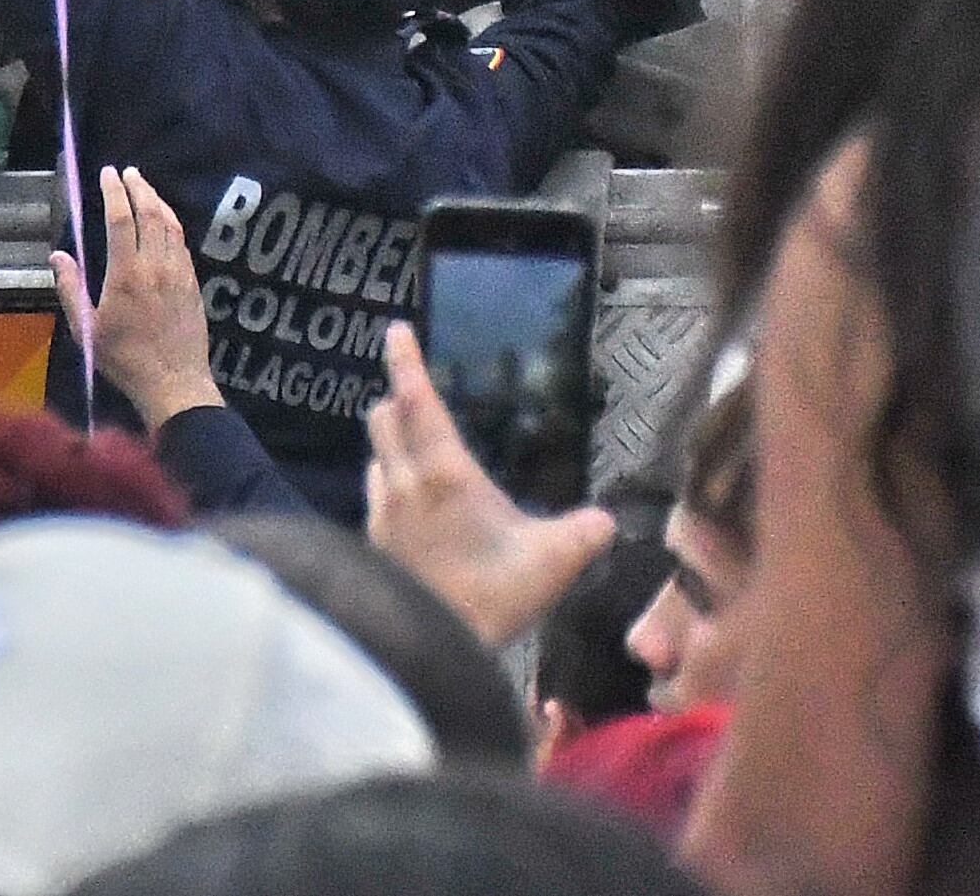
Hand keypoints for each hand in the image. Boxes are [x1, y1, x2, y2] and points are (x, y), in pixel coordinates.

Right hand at [50, 166, 220, 425]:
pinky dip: (171, 224)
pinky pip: (182, 243)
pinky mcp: (193, 284)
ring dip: (157, 201)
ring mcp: (179, 273)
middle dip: (138, 187)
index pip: (121, 219)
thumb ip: (71, 290)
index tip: (107, 173)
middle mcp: (156, 266)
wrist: (174, 383)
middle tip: (127, 172)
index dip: (113, 192)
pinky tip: (164, 223)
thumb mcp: (86, 330)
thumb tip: (58, 256)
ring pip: (171, 225)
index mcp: (126, 274)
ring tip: (145, 188)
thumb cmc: (124, 359)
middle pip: (150, 213)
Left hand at [363, 320, 615, 645]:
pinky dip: (388, 486)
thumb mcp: (552, 563)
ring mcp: (380, 515)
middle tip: (411, 393)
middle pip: (384, 420)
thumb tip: (607, 520)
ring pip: (375, 458)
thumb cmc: (490, 598)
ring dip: (389, 445)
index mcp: (443, 472)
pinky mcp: (373, 545)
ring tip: (412, 450)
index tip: (394, 329)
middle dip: (396, 400)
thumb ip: (584, 535)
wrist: (427, 650)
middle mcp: (402, 483)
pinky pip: (375, 497)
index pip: (418, 401)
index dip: (406, 362)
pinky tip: (408, 508)